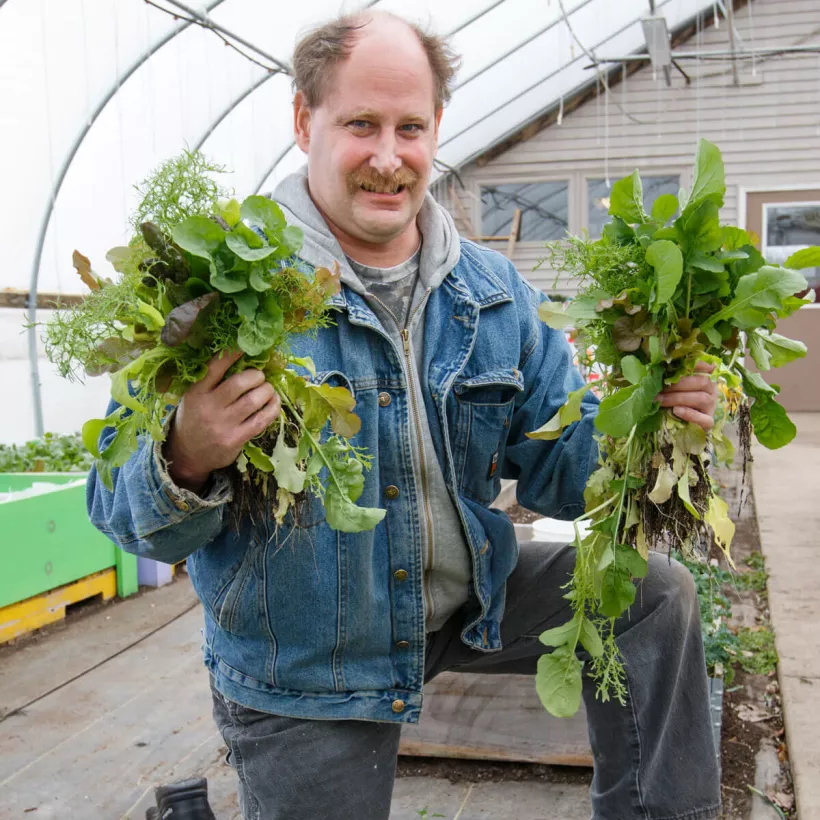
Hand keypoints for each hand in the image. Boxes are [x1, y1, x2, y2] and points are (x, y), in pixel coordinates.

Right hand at [164, 350, 280, 492]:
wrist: (187, 454)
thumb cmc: (195, 418)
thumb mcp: (193, 397)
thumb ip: (212, 382)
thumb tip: (243, 360)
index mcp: (196, 393)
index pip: (214, 368)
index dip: (232, 353)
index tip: (245, 346)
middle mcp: (208, 407)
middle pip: (239, 383)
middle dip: (256, 376)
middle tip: (260, 377)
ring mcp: (222, 425)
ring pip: (253, 401)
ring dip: (267, 391)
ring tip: (268, 389)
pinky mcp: (235, 439)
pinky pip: (261, 420)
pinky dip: (272, 408)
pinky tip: (274, 402)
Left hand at [657, 361, 717, 430]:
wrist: (680, 426)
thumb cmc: (674, 402)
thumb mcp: (674, 388)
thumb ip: (672, 378)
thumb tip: (658, 368)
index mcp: (705, 379)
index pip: (705, 367)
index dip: (695, 364)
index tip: (676, 364)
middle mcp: (712, 391)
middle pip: (702, 382)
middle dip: (678, 384)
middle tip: (659, 388)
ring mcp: (712, 407)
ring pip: (702, 398)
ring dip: (678, 398)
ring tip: (660, 400)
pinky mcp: (709, 422)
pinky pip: (704, 419)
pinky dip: (689, 414)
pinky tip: (676, 410)